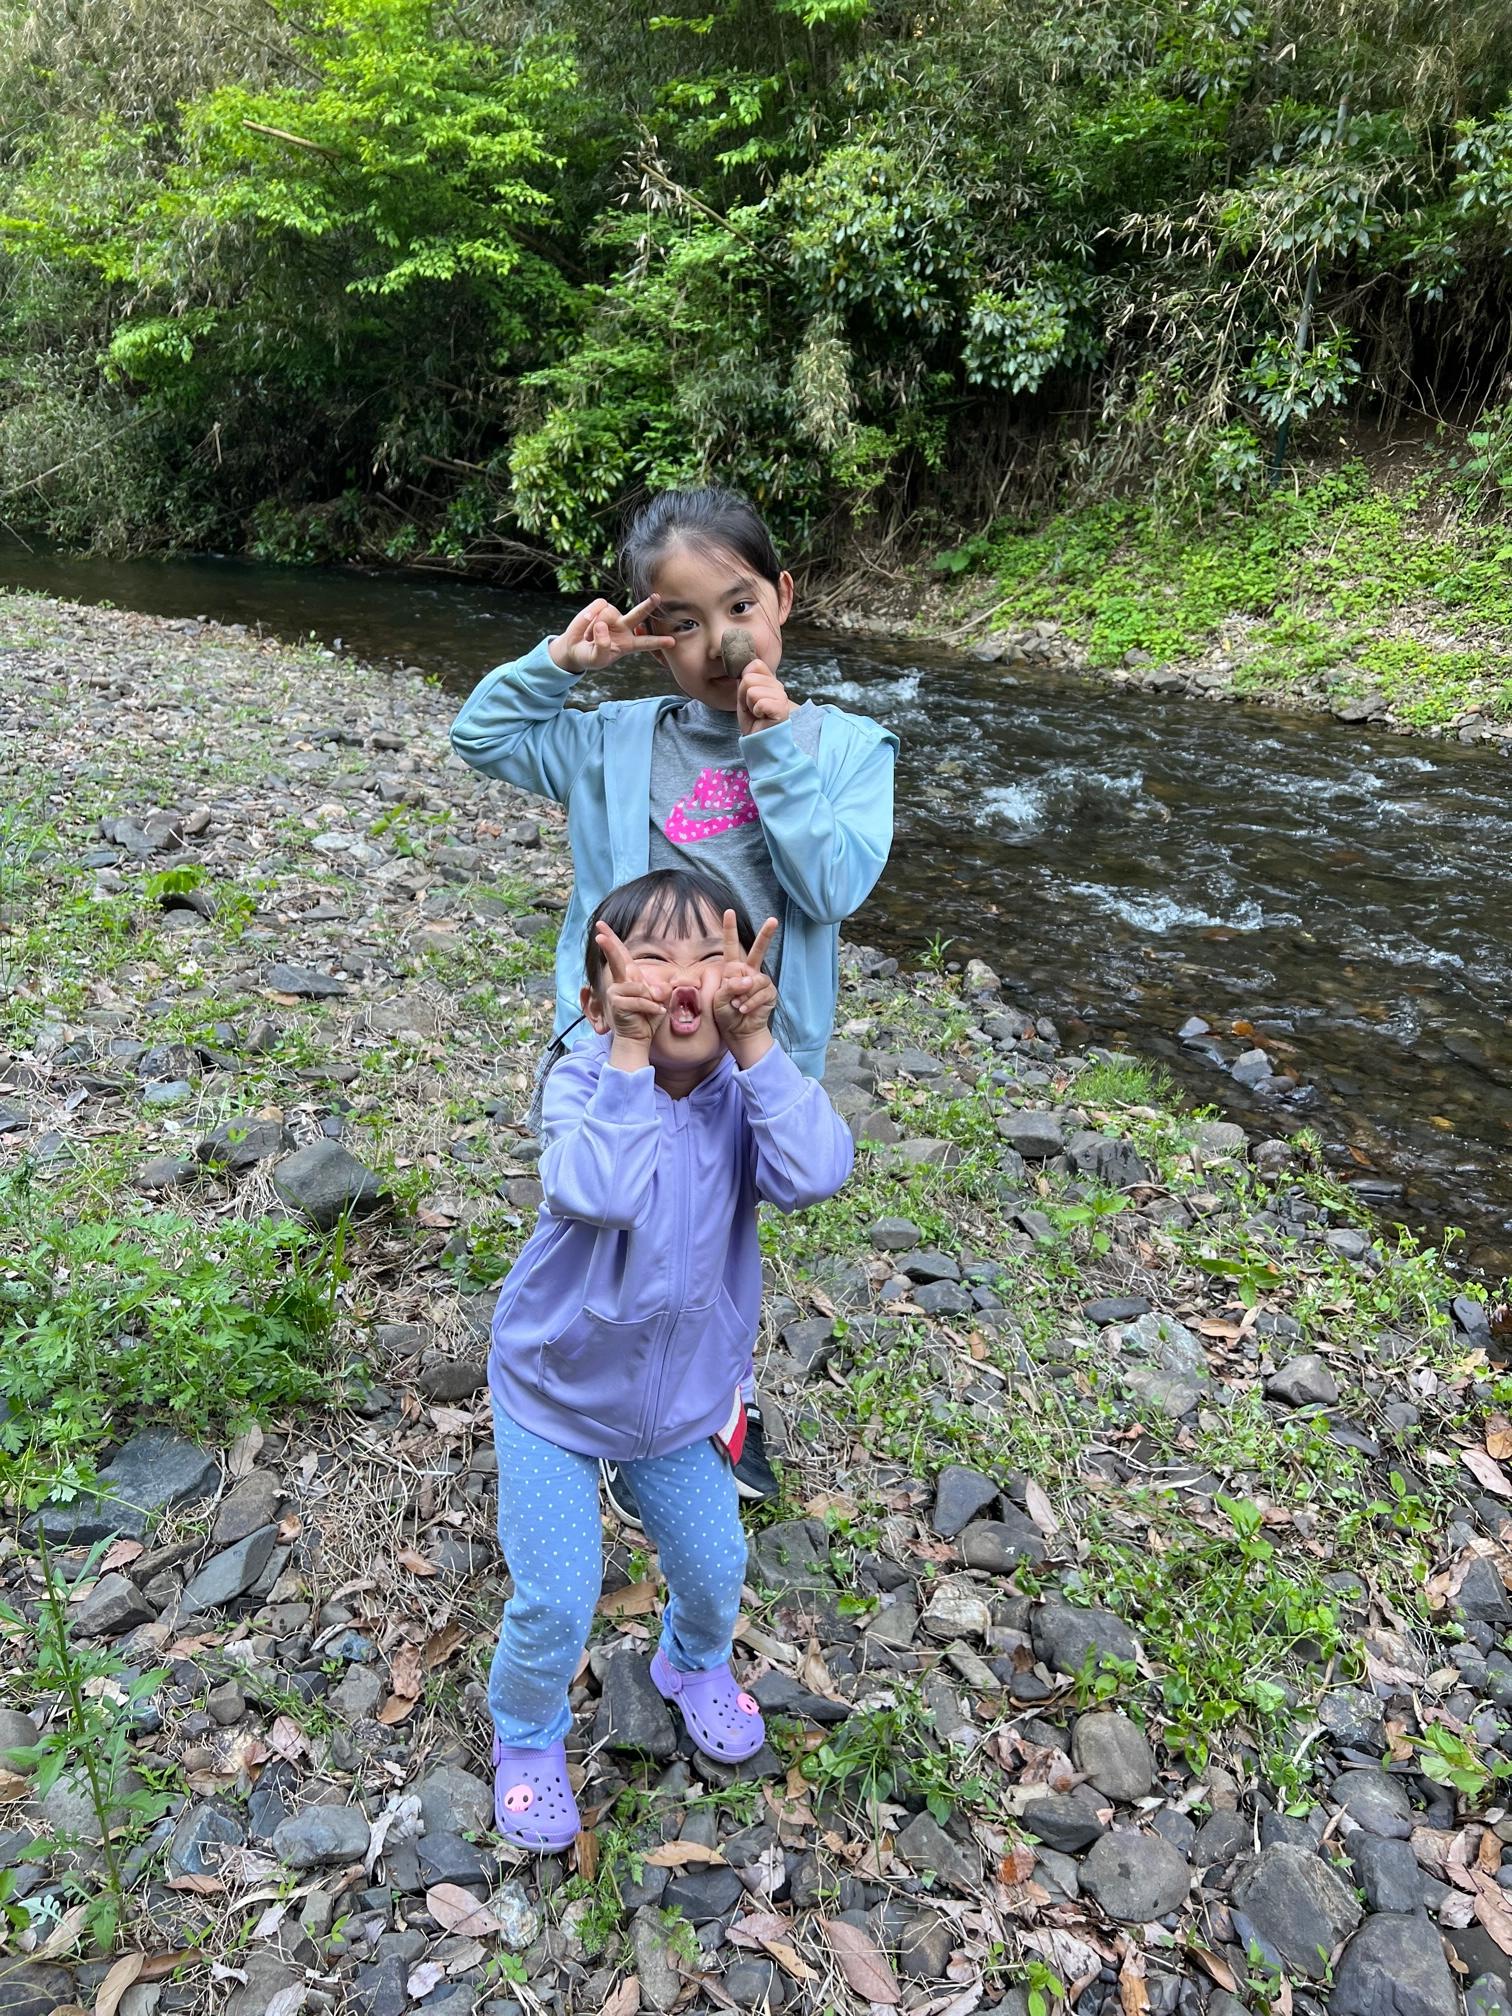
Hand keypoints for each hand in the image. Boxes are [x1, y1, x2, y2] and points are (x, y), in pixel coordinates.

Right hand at [549, 596, 675, 675]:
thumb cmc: (589, 656)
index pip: (646, 643)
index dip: (658, 642)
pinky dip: (589, 616)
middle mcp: (624, 628)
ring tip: (588, 638)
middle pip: (639, 615)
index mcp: (628, 644)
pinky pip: (598, 607)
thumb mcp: (596, 659)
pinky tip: (586, 624)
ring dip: (595, 627)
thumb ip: (602, 646)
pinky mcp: (601, 607)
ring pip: (608, 614)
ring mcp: (613, 616)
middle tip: (657, 597)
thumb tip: (602, 625)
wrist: (574, 648)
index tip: (672, 641)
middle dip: (648, 606)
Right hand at [593, 922, 670, 1055]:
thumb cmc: (648, 1018)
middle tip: (599, 934)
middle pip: (616, 959)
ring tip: (655, 1008)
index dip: (612, 939)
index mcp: (630, 977)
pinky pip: (639, 1000)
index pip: (621, 955)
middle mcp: (621, 982)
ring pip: (639, 988)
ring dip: (652, 999)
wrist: (639, 1038)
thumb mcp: (661, 1000)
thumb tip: (657, 989)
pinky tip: (656, 1014)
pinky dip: (651, 1008)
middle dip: (609, 946)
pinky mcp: (616, 1003)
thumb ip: (662, 989)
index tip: (601, 925)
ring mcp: (616, 992)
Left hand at [714, 909, 778, 1063]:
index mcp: (732, 969)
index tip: (729, 912)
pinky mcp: (769, 993)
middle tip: (773, 920)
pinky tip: (744, 1009)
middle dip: (766, 935)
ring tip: (737, 1006)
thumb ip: (729, 986)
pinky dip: (751, 1002)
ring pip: (755, 980)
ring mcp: (760, 982)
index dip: (730, 929)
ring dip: (744, 994)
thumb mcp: (718, 999)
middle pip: (758, 950)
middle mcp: (748, 972)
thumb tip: (749, 980)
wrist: (739, 1032)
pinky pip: (761, 992)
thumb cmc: (725, 1015)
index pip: (731, 946)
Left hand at [736, 657, 793, 735]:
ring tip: (757, 714)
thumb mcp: (744, 695)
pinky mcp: (782, 708)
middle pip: (749, 678)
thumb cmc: (753, 720)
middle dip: (744, 696)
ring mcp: (782, 696)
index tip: (748, 697)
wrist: (759, 741)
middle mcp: (779, 685)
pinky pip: (760, 702)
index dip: (744, 682)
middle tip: (752, 708)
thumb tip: (744, 666)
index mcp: (771, 680)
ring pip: (752, 691)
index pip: (755, 664)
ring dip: (749, 705)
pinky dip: (756, 712)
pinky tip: (762, 718)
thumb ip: (745, 679)